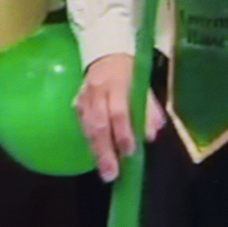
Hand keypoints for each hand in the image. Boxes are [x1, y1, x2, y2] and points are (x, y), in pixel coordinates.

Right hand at [73, 50, 164, 183]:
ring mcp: (84, 97)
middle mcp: (98, 91)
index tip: (129, 152)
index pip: (119, 111)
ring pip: (87, 127)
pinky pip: (81, 125)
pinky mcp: (76, 103)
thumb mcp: (144, 85)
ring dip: (95, 151)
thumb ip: (149, 110)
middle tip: (111, 173)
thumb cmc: (130, 73)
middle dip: (105, 151)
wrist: (105, 53)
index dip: (123, 133)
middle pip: (99, 124)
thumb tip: (151, 136)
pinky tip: (95, 157)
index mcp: (118, 83)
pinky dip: (88, 142)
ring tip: (104, 172)